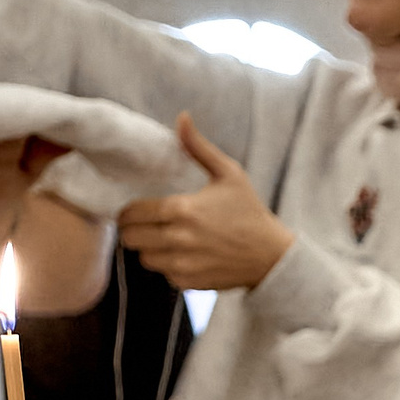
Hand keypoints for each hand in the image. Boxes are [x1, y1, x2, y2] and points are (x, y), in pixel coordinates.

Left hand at [116, 113, 292, 290]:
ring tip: (166, 240)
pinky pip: (163, 275)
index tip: (135, 211)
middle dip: (134, 231)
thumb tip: (182, 116)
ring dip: (150, 249)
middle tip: (147, 226)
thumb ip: (198, 147)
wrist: (272, 257)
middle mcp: (177, 239)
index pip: (131, 214)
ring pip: (143, 258)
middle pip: (130, 238)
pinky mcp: (189, 282)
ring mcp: (182, 264)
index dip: (128, 212)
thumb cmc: (249, 212)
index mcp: (181, 209)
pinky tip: (186, 256)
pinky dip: (169, 267)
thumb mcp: (229, 174)